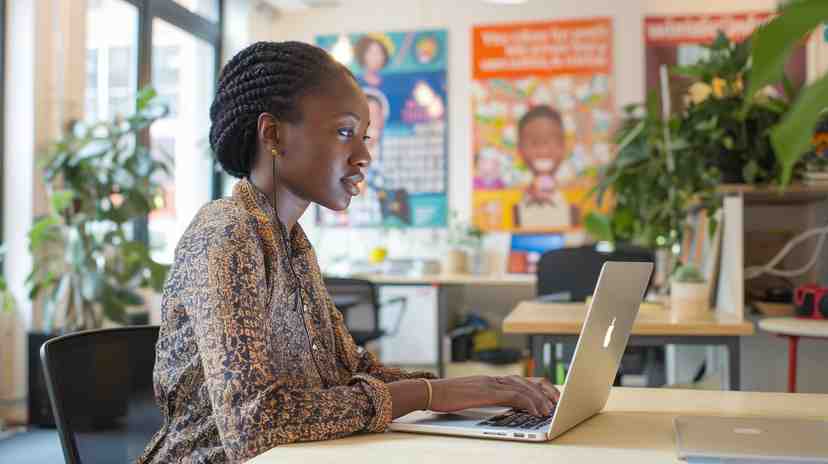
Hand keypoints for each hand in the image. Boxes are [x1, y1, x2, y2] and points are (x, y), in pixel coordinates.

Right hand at [429, 375, 559, 416]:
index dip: (539, 387)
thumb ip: (487, 398)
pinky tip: (536, 410)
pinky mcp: (486, 392)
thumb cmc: (447, 397)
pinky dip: (528, 402)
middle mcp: (494, 379)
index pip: (522, 380)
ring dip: (540, 399)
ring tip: (551, 409)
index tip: (551, 397)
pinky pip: (513, 396)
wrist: (430, 392)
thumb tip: (503, 407)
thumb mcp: (471, 397)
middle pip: (527, 381)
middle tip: (558, 403)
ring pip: (523, 387)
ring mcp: (490, 384)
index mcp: (491, 380)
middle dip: (546, 392)